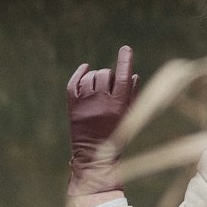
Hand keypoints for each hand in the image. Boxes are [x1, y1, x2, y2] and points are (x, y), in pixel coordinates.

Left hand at [66, 44, 138, 195]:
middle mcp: (101, 102)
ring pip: (91, 77)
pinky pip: (74, 82)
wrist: (94, 157)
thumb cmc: (117, 137)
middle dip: (109, 76)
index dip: (125, 60)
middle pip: (105, 75)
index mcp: (119, 105)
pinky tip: (85, 70)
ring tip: (99, 86)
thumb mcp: (129, 118)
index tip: (126, 48)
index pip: (123, 76)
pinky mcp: (73, 106)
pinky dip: (80, 74)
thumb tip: (133, 75)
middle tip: (110, 86)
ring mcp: (85, 103)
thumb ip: (132, 96)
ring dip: (96, 77)